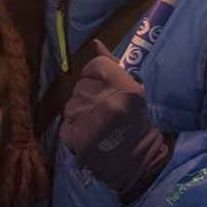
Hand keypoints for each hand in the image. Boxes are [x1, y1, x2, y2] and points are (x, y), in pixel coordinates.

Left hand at [60, 41, 172, 202]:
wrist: (140, 163)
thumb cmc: (139, 125)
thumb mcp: (134, 90)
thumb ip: (112, 65)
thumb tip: (96, 43)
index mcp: (122, 84)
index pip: (93, 66)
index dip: (97, 77)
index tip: (107, 91)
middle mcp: (103, 98)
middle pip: (80, 87)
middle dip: (89, 98)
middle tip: (106, 113)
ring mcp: (87, 118)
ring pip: (71, 106)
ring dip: (81, 115)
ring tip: (99, 127)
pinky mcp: (75, 138)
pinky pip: (66, 126)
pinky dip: (74, 132)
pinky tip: (90, 138)